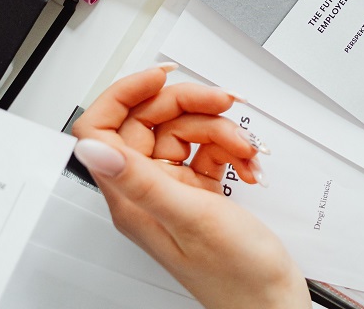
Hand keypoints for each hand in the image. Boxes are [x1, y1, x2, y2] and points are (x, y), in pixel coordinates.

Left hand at [72, 66, 307, 308]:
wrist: (271, 302)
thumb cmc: (234, 275)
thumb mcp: (189, 216)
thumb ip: (140, 178)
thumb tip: (91, 147)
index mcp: (131, 196)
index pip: (103, 128)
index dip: (127, 94)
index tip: (161, 77)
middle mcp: (147, 190)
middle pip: (151, 121)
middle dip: (191, 106)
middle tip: (223, 104)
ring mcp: (174, 189)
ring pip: (185, 132)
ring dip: (221, 132)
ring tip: (244, 150)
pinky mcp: (200, 191)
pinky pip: (208, 150)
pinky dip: (232, 149)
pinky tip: (247, 165)